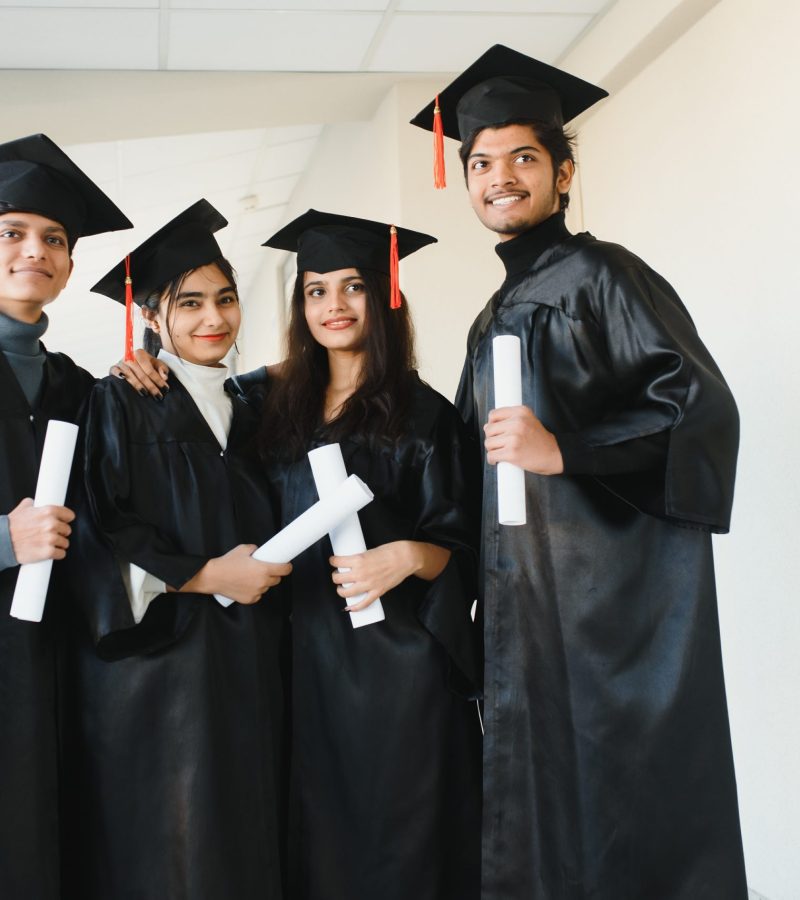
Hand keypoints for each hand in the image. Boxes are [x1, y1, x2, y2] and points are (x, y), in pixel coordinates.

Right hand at [7, 498, 74, 563]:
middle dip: (61, 533)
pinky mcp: (48, 552)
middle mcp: (51, 524)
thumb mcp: (22, 509)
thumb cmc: (11, 527)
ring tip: (48, 544)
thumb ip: (32, 504)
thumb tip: (35, 502)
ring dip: (59, 544)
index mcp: (48, 511)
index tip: (63, 522)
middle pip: (68, 530)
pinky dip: (57, 554)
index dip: (66, 520)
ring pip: (65, 543)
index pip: (69, 515)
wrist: (2, 542)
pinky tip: (50, 552)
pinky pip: (62, 554)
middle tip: (50, 534)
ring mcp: (50, 538)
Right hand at [110, 348, 169, 398]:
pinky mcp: (113, 368)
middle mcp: (129, 357)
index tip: (165, 389)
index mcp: (140, 354)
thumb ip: (162, 369)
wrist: (132, 361)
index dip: (158, 380)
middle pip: (141, 374)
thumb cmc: (147, 364)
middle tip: (158, 396)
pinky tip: (123, 379)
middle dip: (151, 386)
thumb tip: (164, 377)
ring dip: (138, 385)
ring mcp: (120, 362)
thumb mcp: (157, 364)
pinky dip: (118, 374)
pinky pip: (114, 371)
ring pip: (130, 375)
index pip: (150, 370)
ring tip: (145, 394)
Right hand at [178, 544, 291, 604]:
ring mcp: (256, 592)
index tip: (287, 565)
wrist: (212, 576)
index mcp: (264, 569)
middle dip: (274, 574)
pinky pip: (258, 595)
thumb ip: (255, 549)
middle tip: (266, 569)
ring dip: (264, 583)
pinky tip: (247, 585)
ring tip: (252, 577)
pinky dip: (255, 591)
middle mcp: (262, 582)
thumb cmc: (227, 563)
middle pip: (277, 580)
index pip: (284, 570)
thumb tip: (259, 551)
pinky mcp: (249, 600)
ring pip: (266, 587)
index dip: (287, 567)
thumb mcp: (243, 549)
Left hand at [330, 540, 449, 611]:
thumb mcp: (370, 551)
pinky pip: (363, 603)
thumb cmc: (391, 551)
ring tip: (341, 588)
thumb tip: (353, 564)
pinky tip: (350, 607)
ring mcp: (368, 584)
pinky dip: (355, 607)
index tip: (333, 561)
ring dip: (341, 591)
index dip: (333, 561)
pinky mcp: (377, 592)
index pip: (337, 562)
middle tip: (337, 575)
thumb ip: (361, 559)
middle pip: (338, 578)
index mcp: (358, 560)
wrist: (406, 558)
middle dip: (335, 576)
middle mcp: (361, 573)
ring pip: (346, 592)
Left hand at [484, 405, 562, 474]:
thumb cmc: (540, 440)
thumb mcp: (529, 420)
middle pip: (489, 429)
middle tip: (500, 443)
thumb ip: (511, 419)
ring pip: (488, 443)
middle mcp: (517, 423)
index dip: (492, 424)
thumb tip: (487, 426)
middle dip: (492, 438)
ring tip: (502, 451)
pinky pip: (491, 456)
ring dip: (492, 449)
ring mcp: (514, 438)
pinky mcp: (512, 453)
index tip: (496, 431)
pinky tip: (498, 460)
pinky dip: (492, 459)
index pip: (493, 415)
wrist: (555, 454)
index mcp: (521, 412)